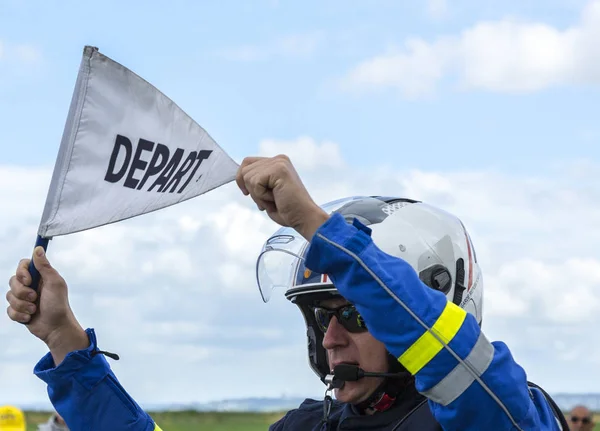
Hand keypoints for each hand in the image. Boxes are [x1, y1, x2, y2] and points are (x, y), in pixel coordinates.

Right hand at [6, 247, 87, 364]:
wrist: (56, 328)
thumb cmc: (58, 305)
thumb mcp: (54, 283)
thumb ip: (45, 266)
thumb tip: (38, 248)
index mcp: (40, 276)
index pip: (23, 265)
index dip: (22, 272)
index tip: (29, 280)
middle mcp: (31, 285)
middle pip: (13, 281)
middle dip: (22, 292)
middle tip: (35, 298)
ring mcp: (24, 298)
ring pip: (9, 296)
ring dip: (22, 305)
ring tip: (35, 309)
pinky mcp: (19, 310)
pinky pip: (9, 310)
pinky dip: (19, 315)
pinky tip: (30, 317)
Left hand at [236, 155, 328, 238]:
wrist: (303, 218)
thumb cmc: (287, 210)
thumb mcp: (267, 192)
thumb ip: (256, 182)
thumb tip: (240, 178)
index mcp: (277, 162)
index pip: (247, 163)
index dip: (242, 179)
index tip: (247, 193)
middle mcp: (278, 159)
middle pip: (245, 169)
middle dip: (251, 190)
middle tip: (269, 199)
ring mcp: (279, 163)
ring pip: (248, 177)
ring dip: (257, 195)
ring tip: (274, 199)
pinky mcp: (279, 169)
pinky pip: (255, 183)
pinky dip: (262, 196)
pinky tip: (277, 198)